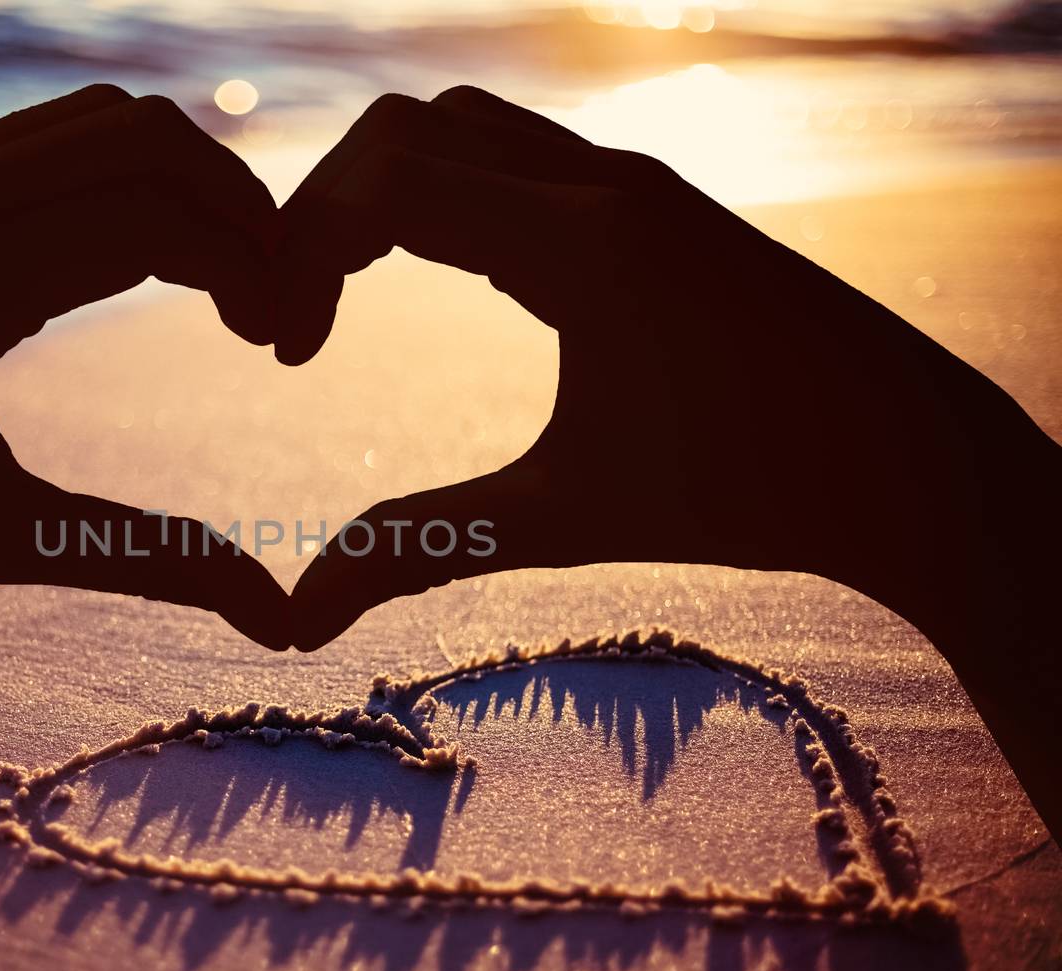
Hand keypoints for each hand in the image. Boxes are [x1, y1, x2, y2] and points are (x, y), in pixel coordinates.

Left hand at [0, 86, 299, 886]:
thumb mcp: (3, 537)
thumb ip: (148, 562)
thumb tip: (277, 617)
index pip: (155, 221)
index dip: (250, 267)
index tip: (281, 337)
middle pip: (141, 137)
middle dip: (232, 203)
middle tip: (266, 295)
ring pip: (91, 120)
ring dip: (174, 178)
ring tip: (212, 272)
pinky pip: (36, 138)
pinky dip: (109, 174)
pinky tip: (125, 259)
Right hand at [279, 87, 1061, 832]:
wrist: (912, 463)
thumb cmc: (749, 493)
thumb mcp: (567, 521)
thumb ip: (422, 548)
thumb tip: (295, 617)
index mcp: (580, 241)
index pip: (385, 178)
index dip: (300, 251)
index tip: (284, 349)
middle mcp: (605, 183)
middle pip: (408, 128)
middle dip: (324, 214)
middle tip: (297, 322)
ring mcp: (634, 182)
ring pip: (466, 127)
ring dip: (388, 197)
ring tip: (351, 300)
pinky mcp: (653, 203)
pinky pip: (520, 158)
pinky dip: (450, 199)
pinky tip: (447, 285)